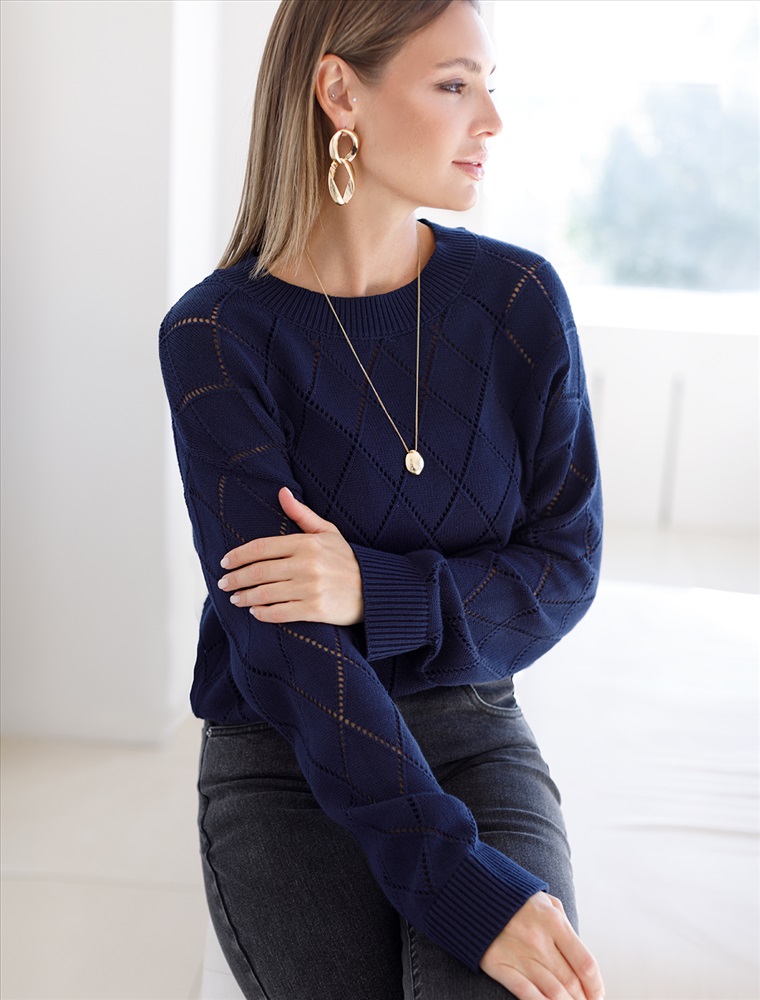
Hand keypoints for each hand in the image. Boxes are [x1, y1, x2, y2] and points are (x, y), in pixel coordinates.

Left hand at [217, 487, 363, 626]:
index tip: (225, 562)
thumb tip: (282, 492)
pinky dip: (264, 613)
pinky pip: (281, 612)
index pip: (262, 548)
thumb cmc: (347, 560)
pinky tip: (255, 611)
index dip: (239, 556)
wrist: (375, 589)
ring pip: (266, 593)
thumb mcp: (328, 532)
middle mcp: (307, 564)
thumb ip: (302, 514)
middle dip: (236, 579)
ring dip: (245, 597)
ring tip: (235, 599)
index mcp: (307, 543)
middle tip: (223, 584)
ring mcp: (311, 588)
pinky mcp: (316, 609)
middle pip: (259, 572)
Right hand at [480, 892, 604, 999]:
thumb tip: (580, 959)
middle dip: (583, 999)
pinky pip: (526, 994)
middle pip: (571, 982)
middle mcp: (538, 940)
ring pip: (553, 993)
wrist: (472, 890)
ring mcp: (517, 954)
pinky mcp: (498, 965)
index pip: (585, 963)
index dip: (596, 986)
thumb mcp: (545, 901)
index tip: (597, 995)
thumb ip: (565, 926)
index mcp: (553, 921)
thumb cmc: (514, 898)